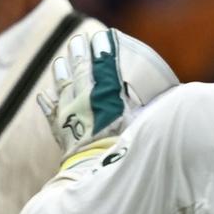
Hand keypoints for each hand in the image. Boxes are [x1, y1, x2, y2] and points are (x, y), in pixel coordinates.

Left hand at [38, 29, 178, 167]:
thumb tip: (169, 96)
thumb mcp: (144, 126)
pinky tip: (43, 95)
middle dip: (79, 54)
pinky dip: (48, 104)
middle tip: (78, 40)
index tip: (102, 36)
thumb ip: (151, 109)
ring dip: (61, 73)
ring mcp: (70, 118)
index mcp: (107, 98)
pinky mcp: (61, 135)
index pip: (104, 67)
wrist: (97, 178)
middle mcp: (85, 103)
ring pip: (62, 89)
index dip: (103, 51)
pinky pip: (51, 116)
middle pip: (80, 73)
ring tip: (60, 61)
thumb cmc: (127, 151)